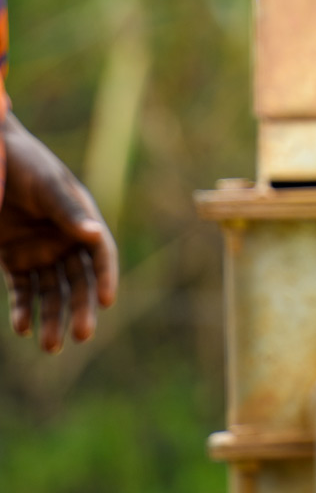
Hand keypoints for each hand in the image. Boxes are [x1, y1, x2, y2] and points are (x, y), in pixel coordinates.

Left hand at [0, 112, 117, 351]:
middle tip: (81, 334)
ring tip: (49, 344)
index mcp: (82, 218)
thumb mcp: (47, 187)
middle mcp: (65, 239)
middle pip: (78, 280)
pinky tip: (23, 326)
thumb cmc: (25, 166)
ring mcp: (39, 251)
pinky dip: (23, 309)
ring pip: (50, 292)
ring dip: (52, 317)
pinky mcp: (14, 259)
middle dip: (80, 307)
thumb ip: (69, 213)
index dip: (106, 277)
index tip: (106, 301)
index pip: (100, 254)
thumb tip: (96, 236)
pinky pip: (22, 290)